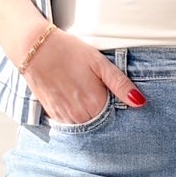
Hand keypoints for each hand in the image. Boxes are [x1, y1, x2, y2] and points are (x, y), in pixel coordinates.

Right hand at [19, 26, 145, 124]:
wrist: (34, 49)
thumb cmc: (69, 52)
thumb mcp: (99, 63)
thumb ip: (120, 84)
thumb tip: (140, 102)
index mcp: (95, 103)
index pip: (116, 118)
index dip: (119, 109)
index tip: (116, 99)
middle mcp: (80, 115)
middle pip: (101, 124)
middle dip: (105, 114)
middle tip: (99, 94)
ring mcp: (65, 117)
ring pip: (85, 126)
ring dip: (90, 117)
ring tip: (86, 96)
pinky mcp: (53, 114)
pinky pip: (70, 124)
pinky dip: (76, 117)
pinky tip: (75, 101)